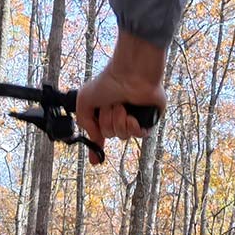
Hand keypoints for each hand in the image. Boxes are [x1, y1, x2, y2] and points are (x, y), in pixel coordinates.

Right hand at [75, 31, 167, 164]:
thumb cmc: (108, 82)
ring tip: (122, 105)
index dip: (96, 148)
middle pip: (109, 134)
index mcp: (106, 111)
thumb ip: (84, 122)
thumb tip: (95, 138)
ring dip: (118, 120)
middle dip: (107, 122)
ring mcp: (135, 118)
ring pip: (123, 135)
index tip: (95, 161)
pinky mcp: (149, 119)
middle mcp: (120, 115)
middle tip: (110, 105)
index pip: (100, 133)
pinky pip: (139, 135)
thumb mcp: (84, 101)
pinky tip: (132, 115)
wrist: (130, 74)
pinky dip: (132, 126)